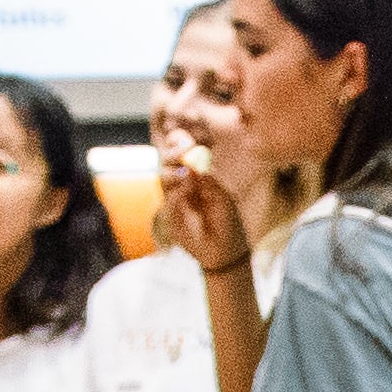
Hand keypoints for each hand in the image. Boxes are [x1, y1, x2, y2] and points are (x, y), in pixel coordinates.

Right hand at [151, 135, 248, 274]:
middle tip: (182, 150)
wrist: (226, 251)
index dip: (178, 145)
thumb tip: (192, 166)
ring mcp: (176, 200)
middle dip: (172, 154)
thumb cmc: (227, 222)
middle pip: (167, 163)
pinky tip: (186, 192)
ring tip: (186, 175)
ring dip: (173, 174)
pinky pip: (168, 201)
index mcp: (196, 177)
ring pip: (164, 180)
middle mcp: (183, 186)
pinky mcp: (172, 217)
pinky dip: (176, 194)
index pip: (181, 155)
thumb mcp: (223, 198)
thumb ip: (208, 182)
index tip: (183, 139)